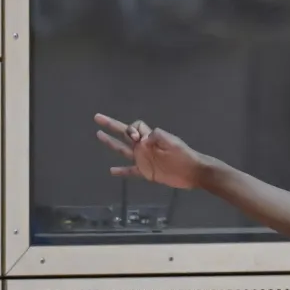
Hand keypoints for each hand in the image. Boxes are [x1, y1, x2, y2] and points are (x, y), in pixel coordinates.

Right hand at [94, 114, 209, 188]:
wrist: (192, 172)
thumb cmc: (183, 154)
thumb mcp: (172, 141)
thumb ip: (157, 136)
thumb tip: (143, 138)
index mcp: (149, 137)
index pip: (134, 126)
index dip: (131, 129)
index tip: (135, 137)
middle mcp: (143, 146)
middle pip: (124, 134)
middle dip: (111, 126)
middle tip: (97, 118)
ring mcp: (143, 159)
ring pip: (123, 150)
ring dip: (111, 143)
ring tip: (99, 135)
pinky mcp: (146, 172)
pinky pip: (131, 171)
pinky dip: (122, 171)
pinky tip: (111, 171)